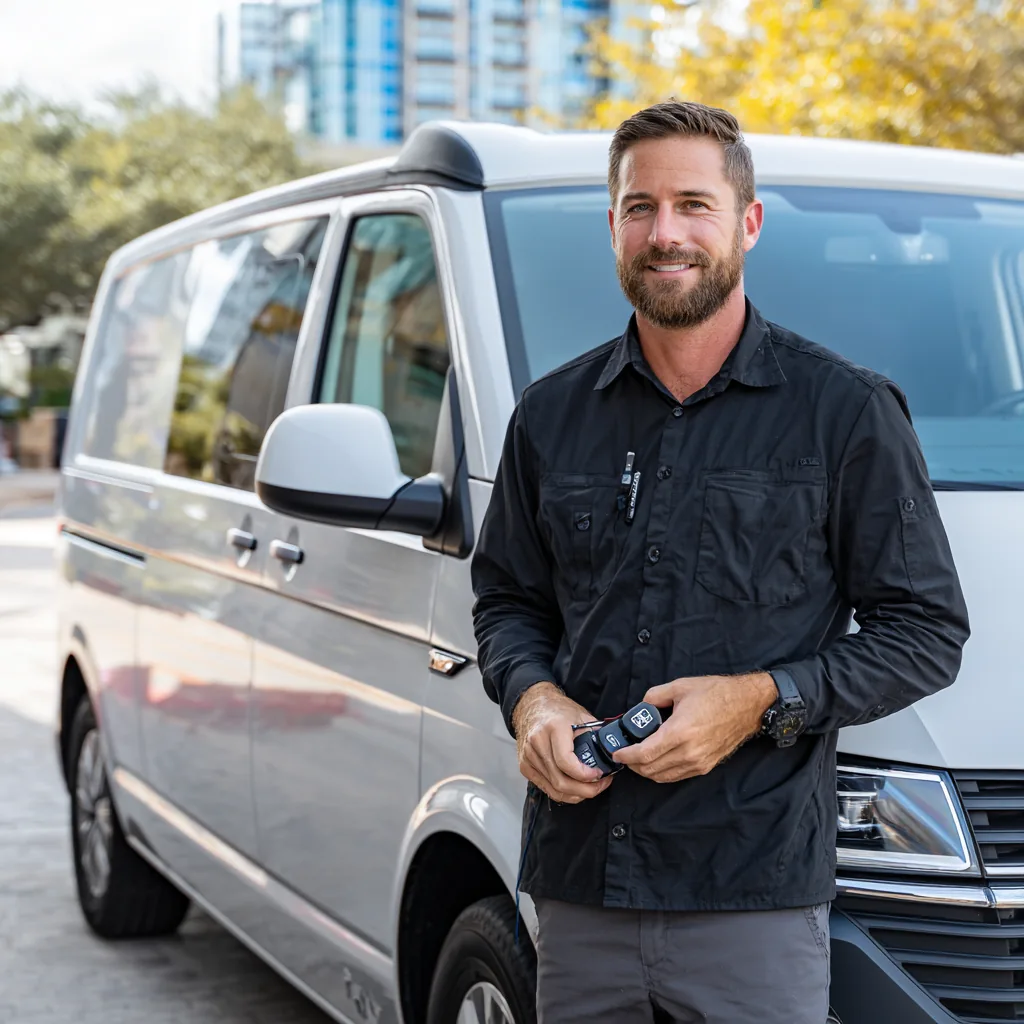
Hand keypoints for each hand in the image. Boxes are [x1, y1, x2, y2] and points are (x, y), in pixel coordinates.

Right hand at [512, 682, 612, 803]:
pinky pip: (546, 788)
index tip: (599, 774)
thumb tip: (612, 752)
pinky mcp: (525, 766)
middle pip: (560, 781)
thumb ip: (595, 734)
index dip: (585, 775)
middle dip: (585, 790)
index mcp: (553, 728)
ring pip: (554, 789)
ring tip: (592, 787)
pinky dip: (563, 793)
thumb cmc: (558, 710)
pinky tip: (576, 788)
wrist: (532, 705)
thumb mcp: (581, 716)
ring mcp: (529, 757)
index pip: (566, 762)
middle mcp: (537, 743)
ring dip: (576, 794)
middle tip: (601, 785)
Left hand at [613, 673, 776, 782]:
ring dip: (646, 770)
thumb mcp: (679, 687)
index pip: (645, 754)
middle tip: (624, 754)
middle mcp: (689, 752)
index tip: (617, 753)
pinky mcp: (706, 767)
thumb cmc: (716, 694)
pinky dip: (662, 772)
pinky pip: (677, 776)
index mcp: (680, 732)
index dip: (627, 756)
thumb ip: (654, 696)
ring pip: (663, 776)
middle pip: (651, 769)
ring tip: (637, 758)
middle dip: (633, 764)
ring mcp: (699, 762)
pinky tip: (657, 761)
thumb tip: (641, 707)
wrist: (747, 705)